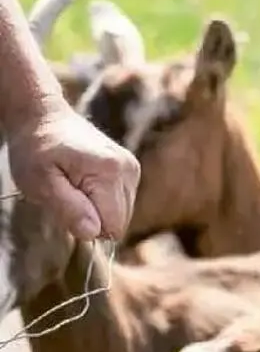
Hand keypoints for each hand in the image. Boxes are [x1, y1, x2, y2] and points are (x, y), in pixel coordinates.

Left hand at [7, 99, 139, 242]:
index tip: (66, 206)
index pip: (112, 226)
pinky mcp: (131, 168)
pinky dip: (103, 200)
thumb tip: (93, 233)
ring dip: (97, 209)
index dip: (87, 226)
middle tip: (67, 196)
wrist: (44, 118)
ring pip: (123, 214)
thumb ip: (68, 209)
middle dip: (93, 218)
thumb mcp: (40, 183)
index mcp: (109, 172)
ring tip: (74, 187)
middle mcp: (128, 169)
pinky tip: (84, 183)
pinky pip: (122, 202)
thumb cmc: (36, 150)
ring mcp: (132, 167)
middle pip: (120, 222)